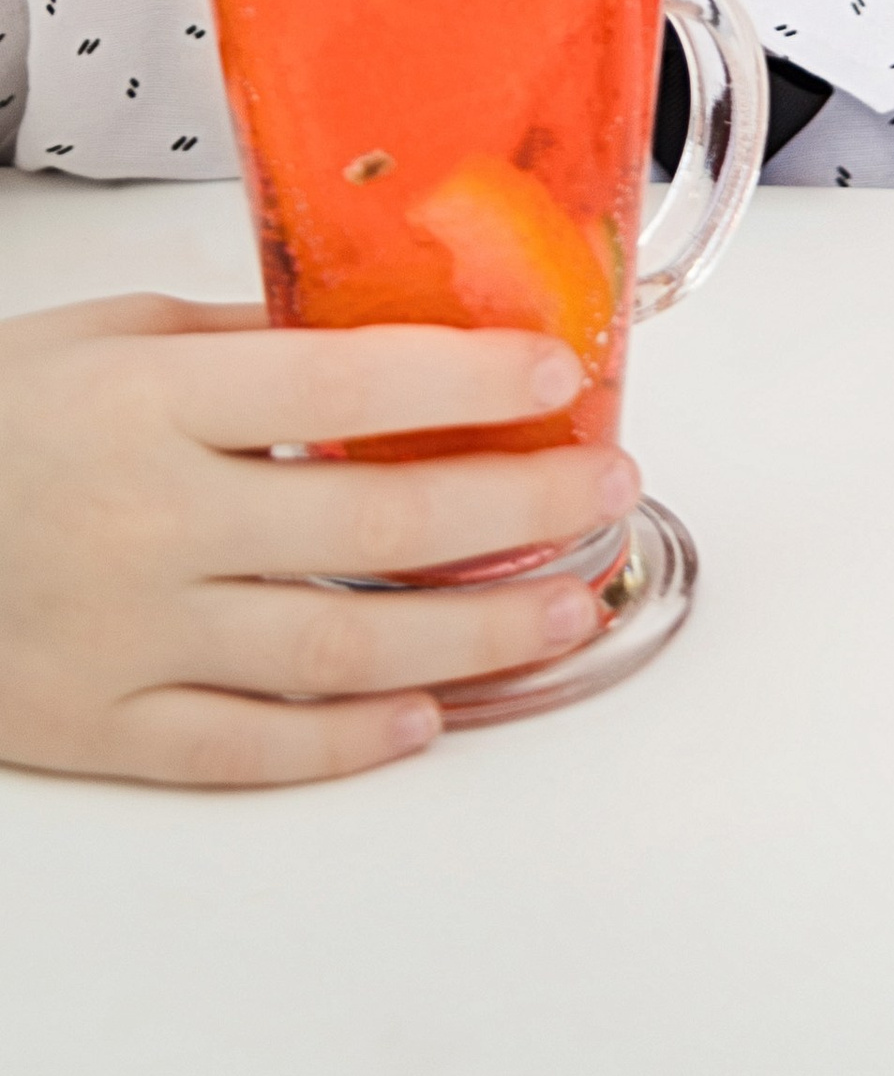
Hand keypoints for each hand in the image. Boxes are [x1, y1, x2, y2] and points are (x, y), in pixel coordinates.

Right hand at [0, 293, 640, 783]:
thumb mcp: (108, 334)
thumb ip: (246, 333)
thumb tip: (385, 329)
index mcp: (157, 399)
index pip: (347, 383)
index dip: (467, 378)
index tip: (561, 370)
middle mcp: (154, 519)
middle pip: (372, 519)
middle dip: (515, 507)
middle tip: (606, 492)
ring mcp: (132, 635)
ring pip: (337, 647)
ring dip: (472, 632)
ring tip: (568, 609)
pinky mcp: (104, 727)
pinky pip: (247, 746)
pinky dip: (346, 741)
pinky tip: (428, 716)